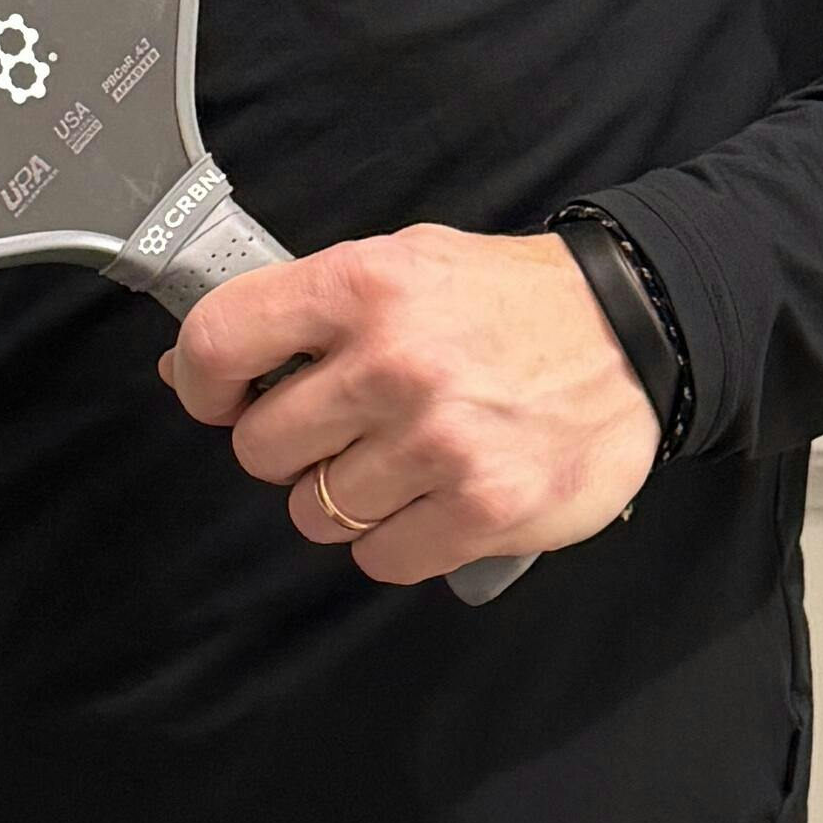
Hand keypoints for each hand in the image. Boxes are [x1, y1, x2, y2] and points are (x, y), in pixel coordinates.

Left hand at [160, 222, 664, 580]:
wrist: (637, 331)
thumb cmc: (506, 302)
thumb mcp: (402, 265)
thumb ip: (300, 310)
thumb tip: (186, 365)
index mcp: (364, 285)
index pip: (219, 341)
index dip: (201, 382)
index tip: (222, 398)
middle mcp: (393, 363)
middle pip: (262, 448)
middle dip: (291, 447)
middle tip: (344, 429)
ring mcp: (439, 442)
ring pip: (315, 513)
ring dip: (346, 498)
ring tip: (401, 462)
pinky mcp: (483, 508)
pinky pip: (379, 557)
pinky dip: (396, 540)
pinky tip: (432, 499)